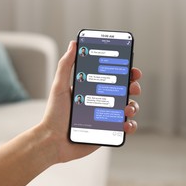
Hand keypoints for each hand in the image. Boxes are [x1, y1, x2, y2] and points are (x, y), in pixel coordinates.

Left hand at [38, 41, 141, 162]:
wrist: (52, 141)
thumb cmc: (54, 115)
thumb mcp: (59, 87)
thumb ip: (65, 66)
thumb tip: (73, 44)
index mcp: (90, 90)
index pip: (111, 77)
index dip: (124, 72)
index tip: (131, 69)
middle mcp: (100, 102)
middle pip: (124, 91)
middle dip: (133, 87)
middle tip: (132, 87)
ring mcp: (105, 118)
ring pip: (128, 108)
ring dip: (133, 106)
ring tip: (127, 108)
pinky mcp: (107, 132)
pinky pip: (125, 128)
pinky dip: (130, 125)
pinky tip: (125, 124)